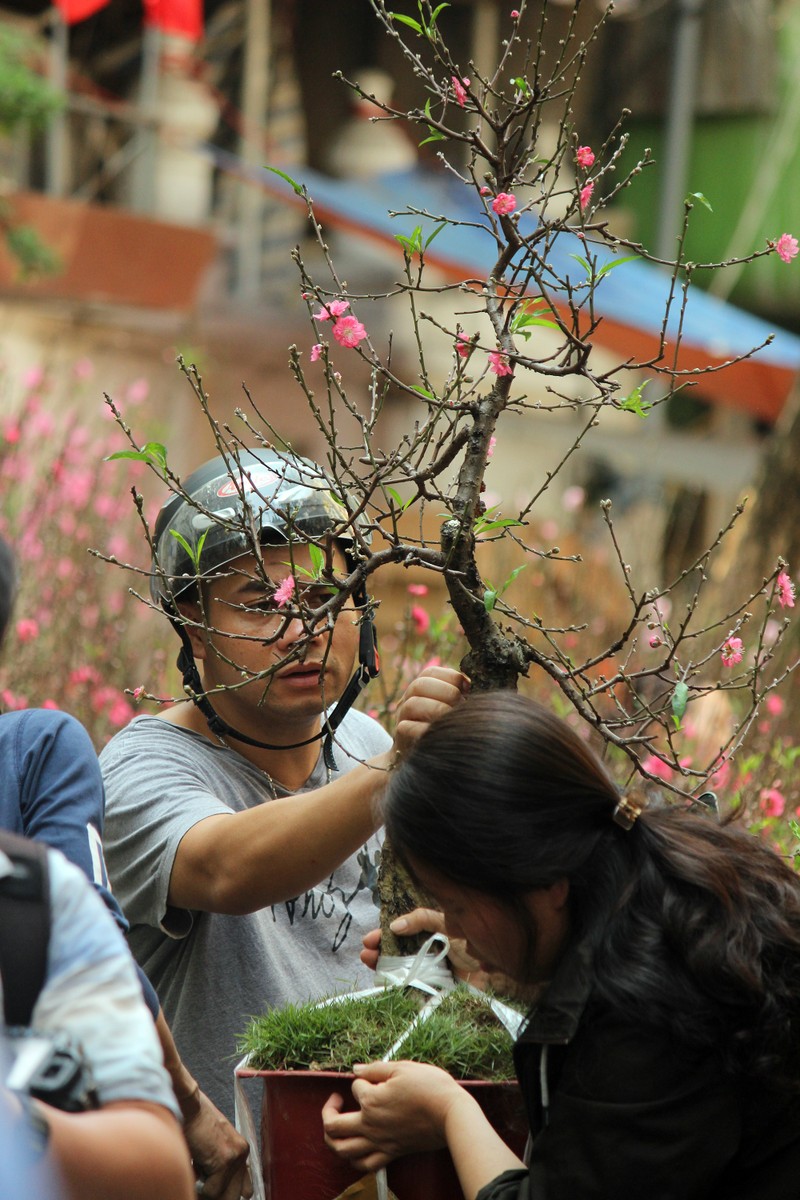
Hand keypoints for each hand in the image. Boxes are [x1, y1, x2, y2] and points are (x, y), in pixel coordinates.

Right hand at [180, 1087, 251, 1199]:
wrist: (188, 1107)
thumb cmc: (192, 1125)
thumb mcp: (211, 1148)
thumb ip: (219, 1168)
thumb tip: (218, 1193)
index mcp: (240, 1149)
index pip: (245, 1188)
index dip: (227, 1193)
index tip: (214, 1191)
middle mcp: (242, 1153)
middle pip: (235, 1195)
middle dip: (217, 1194)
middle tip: (203, 1185)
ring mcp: (235, 1157)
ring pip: (223, 1196)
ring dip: (207, 1190)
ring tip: (198, 1172)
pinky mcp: (225, 1161)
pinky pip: (211, 1191)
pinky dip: (199, 1186)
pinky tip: (195, 1166)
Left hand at [321, 1061, 468, 1172]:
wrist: (452, 1114)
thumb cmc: (430, 1087)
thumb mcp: (402, 1067)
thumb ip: (375, 1068)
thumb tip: (356, 1068)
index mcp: (371, 1101)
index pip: (355, 1087)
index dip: (362, 1079)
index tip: (374, 1077)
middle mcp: (370, 1125)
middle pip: (333, 1126)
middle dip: (328, 1112)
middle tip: (334, 1101)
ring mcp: (380, 1142)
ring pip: (343, 1150)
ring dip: (332, 1140)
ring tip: (335, 1128)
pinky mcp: (392, 1153)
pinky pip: (365, 1164)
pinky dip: (354, 1159)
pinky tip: (356, 1148)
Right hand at [361, 908, 490, 989]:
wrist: (497, 968)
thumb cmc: (472, 941)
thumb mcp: (446, 922)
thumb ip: (422, 918)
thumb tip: (394, 925)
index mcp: (429, 934)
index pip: (400, 933)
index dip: (383, 936)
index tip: (369, 940)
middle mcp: (426, 952)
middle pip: (397, 952)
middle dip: (379, 952)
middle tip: (365, 955)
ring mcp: (429, 972)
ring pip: (400, 970)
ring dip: (383, 968)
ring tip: (370, 965)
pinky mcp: (433, 990)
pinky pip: (411, 989)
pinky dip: (398, 987)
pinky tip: (385, 984)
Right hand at [392, 666, 468, 759]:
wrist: (424, 760)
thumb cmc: (445, 730)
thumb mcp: (452, 708)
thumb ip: (460, 695)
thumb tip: (473, 685)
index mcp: (421, 689)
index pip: (431, 673)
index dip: (452, 678)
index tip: (468, 689)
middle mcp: (408, 700)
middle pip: (420, 684)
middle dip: (447, 693)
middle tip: (462, 707)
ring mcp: (402, 719)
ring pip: (412, 704)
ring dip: (437, 710)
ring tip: (454, 721)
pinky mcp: (401, 738)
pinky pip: (406, 729)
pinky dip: (426, 730)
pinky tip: (443, 734)